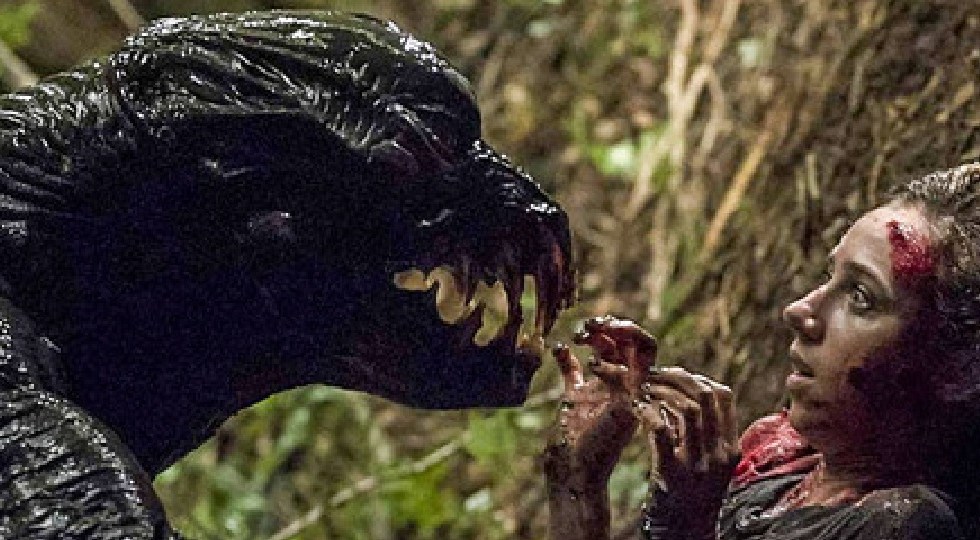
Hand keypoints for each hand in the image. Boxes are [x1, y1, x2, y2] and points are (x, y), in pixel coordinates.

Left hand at [543, 316, 655, 539]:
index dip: (610, 329)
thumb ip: (572, 371)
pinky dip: (608, 364)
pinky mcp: (629, 407)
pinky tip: (589, 367)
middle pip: (642, 341)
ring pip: (646, 349)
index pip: (629, 344)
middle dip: (618, 324)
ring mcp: (634, 395)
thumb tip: (563, 347)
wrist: (572, 466)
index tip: (584, 329)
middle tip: (590, 324)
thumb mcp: (572, 394)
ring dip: (620, 332)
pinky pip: (629, 374)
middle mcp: (632, 386)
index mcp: (621, 381)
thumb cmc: (573, 435)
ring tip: (588, 333)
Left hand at [635, 367, 738, 536]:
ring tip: (642, 389)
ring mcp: (698, 463)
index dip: (697, 378)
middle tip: (653, 375)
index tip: (674, 377)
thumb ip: (704, 434)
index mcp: (730, 447)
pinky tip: (637, 408)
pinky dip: (648, 412)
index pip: (724, 395)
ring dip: (661, 390)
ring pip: (687, 407)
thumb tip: (683, 396)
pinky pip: (661, 430)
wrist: (685, 532)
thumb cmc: (692, 494)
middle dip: (677, 377)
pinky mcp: (672, 472)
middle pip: (705, 395)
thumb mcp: (709, 464)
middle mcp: (719, 453)